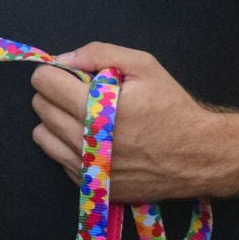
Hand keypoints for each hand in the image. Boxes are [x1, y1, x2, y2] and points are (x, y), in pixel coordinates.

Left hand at [30, 44, 225, 200]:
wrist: (198, 155)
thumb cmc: (171, 107)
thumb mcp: (143, 66)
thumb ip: (99, 54)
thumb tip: (62, 59)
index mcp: (95, 110)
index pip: (44, 83)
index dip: (55, 72)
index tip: (73, 75)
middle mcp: (84, 142)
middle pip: (40, 108)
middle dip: (56, 93)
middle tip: (84, 94)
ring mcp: (86, 168)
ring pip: (42, 136)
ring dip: (56, 120)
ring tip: (86, 116)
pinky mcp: (91, 186)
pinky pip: (59, 159)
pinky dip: (68, 146)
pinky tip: (94, 140)